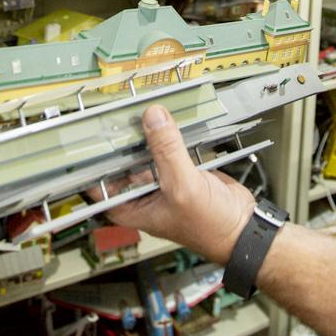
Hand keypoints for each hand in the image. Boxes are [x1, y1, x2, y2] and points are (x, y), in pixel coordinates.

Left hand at [106, 105, 255, 264]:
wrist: (244, 227)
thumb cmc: (210, 227)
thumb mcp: (183, 187)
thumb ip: (167, 151)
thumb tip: (153, 118)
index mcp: (130, 208)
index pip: (99, 181)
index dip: (92, 158)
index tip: (91, 132)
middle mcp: (142, 193)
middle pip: (123, 160)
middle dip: (122, 138)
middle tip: (119, 111)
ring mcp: (162, 180)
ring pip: (147, 151)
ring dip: (147, 133)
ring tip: (141, 108)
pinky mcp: (180, 169)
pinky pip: (169, 147)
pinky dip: (169, 134)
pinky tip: (168, 117)